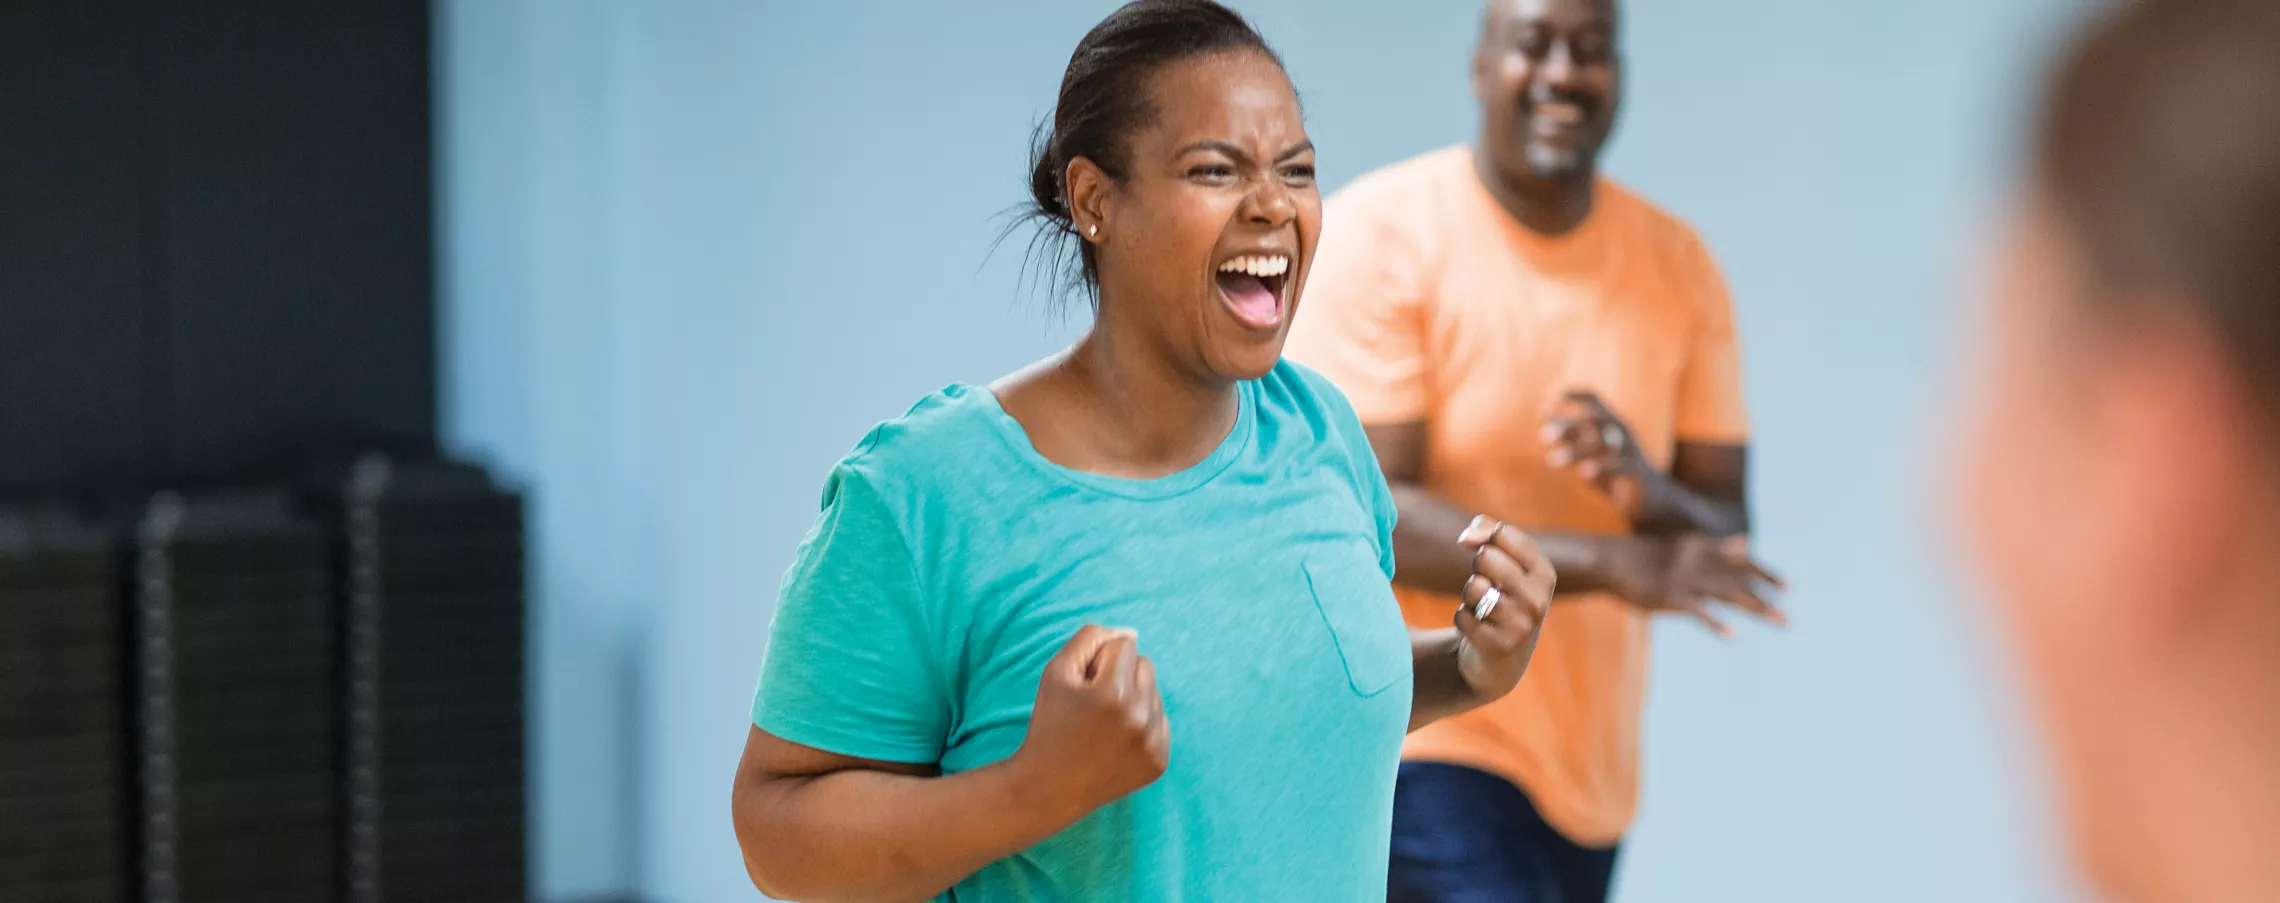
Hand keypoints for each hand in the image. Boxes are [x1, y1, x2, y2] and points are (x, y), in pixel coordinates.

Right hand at [1008, 626, 1168, 821]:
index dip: (1099, 661)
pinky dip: (1142, 725)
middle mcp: (1140, 718)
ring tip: (1104, 725)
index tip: (1084, 686)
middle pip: (1145, 665)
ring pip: (1154, 693)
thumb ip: (1091, 639)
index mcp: (1114, 693)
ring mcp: (1153, 743)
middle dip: (1121, 676)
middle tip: (1094, 704)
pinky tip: (1116, 742)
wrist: (1049, 788)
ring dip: (1133, 700)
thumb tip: (1130, 632)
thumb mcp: (1056, 672)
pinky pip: (1161, 721)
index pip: (1124, 645)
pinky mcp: (1160, 761)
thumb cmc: (1050, 724)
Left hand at [1452, 515, 1555, 699]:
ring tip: (1484, 610)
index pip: (1503, 533)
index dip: (1484, 540)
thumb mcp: (1504, 562)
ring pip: (1473, 587)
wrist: (1502, 660)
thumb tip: (1466, 537)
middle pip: (1485, 556)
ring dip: (1469, 597)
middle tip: (1488, 587)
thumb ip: (1486, 531)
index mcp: (1544, 573)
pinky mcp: (1499, 647)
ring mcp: (1521, 626)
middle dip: (1476, 569)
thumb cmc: (1501, 598)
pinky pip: (1462, 615)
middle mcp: (1538, 599)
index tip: (1488, 555)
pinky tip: (1479, 630)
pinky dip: (1463, 620)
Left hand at [1541, 390, 1655, 520]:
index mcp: (1610, 422)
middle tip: (1543, 437)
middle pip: (1594, 419)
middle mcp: (1621, 431)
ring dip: (1576, 450)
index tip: (1545, 403)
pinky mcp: (1636, 472)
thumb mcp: (1588, 454)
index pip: (1593, 398)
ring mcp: (1630, 450)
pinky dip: (1602, 467)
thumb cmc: (1612, 472)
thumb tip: (1545, 423)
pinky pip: (1620, 465)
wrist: (1650, 497)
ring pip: (1604, 443)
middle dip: (1568, 425)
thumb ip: (1570, 438)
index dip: (1571, 395)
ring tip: (1553, 461)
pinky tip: (1583, 474)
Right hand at [1607, 534, 1787, 635]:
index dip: (1765, 574)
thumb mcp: (1684, 545)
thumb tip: (1747, 542)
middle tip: (1787, 619)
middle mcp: (1699, 560)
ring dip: (1756, 608)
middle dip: (1766, 599)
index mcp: (1702, 546)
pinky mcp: (1669, 594)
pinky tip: (1731, 633)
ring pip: (1728, 594)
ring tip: (1779, 622)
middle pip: (1740, 581)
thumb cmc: (1644, 555)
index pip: (1741, 561)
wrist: (1608, 559)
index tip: (1788, 587)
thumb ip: (1716, 547)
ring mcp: (1684, 577)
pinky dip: (1715, 622)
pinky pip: (1698, 610)